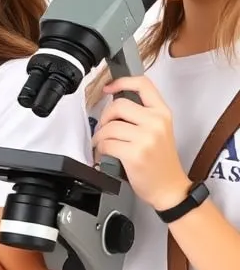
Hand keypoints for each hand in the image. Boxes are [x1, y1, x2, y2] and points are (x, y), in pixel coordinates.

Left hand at [92, 76, 191, 210]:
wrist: (170, 188)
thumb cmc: (160, 161)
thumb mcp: (158, 130)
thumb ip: (141, 114)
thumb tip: (114, 103)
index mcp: (162, 113)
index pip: (143, 84)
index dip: (122, 82)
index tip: (109, 88)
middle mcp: (156, 122)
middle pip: (118, 105)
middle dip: (105, 118)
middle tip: (105, 129)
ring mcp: (146, 138)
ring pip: (109, 127)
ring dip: (100, 137)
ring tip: (105, 145)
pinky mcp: (135, 153)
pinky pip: (106, 144)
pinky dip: (100, 150)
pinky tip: (106, 155)